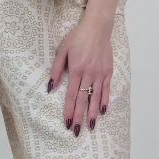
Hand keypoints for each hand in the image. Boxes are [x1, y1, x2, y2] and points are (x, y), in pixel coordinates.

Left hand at [47, 16, 112, 134]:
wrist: (97, 27)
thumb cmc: (77, 37)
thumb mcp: (62, 50)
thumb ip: (56, 69)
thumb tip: (50, 88)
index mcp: (77, 69)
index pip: (71, 95)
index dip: (69, 110)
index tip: (67, 123)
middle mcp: (89, 74)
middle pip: (83, 100)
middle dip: (80, 117)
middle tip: (77, 131)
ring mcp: (100, 73)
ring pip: (96, 97)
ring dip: (93, 113)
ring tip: (90, 126)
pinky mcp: (108, 71)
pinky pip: (106, 89)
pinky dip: (105, 101)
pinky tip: (102, 111)